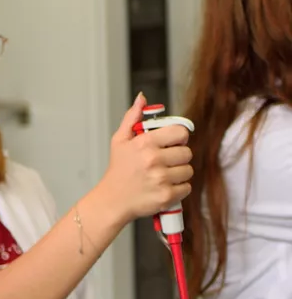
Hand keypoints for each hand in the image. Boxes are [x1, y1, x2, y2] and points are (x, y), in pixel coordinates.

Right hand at [91, 94, 192, 220]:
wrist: (111, 200)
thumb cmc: (117, 171)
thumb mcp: (120, 141)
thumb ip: (132, 117)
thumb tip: (142, 98)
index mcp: (145, 143)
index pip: (181, 132)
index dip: (178, 138)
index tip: (171, 144)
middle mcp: (153, 159)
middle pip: (187, 153)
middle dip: (178, 157)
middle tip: (164, 162)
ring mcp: (161, 178)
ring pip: (188, 170)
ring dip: (178, 174)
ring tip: (162, 176)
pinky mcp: (167, 195)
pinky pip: (187, 188)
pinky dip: (178, 189)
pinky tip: (163, 187)